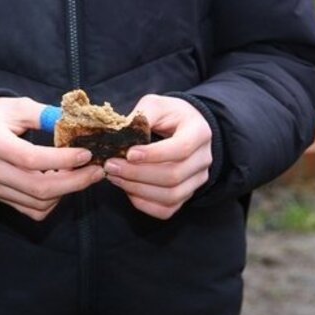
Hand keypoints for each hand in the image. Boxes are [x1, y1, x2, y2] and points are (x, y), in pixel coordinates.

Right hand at [0, 96, 103, 219]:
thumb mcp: (16, 107)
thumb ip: (45, 115)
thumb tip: (77, 124)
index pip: (31, 159)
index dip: (62, 159)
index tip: (86, 154)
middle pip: (39, 187)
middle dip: (75, 182)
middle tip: (96, 170)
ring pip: (38, 203)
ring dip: (66, 192)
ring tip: (81, 174)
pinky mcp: (0, 198)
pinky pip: (32, 210)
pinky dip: (52, 202)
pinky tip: (61, 184)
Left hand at [102, 94, 212, 219]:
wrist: (185, 127)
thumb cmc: (169, 115)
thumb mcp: (156, 104)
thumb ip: (141, 115)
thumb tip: (120, 132)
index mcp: (199, 133)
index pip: (181, 149)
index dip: (154, 154)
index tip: (128, 153)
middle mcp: (203, 160)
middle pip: (173, 176)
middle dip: (137, 174)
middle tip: (111, 166)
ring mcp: (196, 180)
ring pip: (170, 195)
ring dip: (138, 189)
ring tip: (114, 177)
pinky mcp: (186, 194)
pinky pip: (167, 210)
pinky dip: (145, 204)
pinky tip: (128, 190)